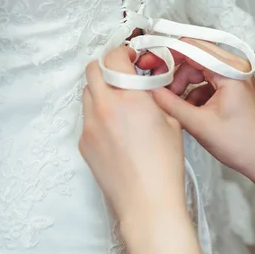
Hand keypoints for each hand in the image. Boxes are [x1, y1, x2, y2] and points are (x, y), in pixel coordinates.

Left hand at [80, 47, 186, 225]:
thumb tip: (146, 85)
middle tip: (124, 75)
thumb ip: (154, 97)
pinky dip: (99, 114)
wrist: (147, 200)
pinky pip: (87, 118)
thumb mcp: (170, 121)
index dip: (123, 53)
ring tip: (122, 104)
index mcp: (129, 99)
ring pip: (87, 93)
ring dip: (102, 90)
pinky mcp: (84, 143)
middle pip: (92, 70)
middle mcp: (104, 108)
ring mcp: (89, 126)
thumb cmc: (164, 166)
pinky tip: (118, 130)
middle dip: (108, 67)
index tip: (131, 57)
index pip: (114, 58)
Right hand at [151, 39, 254, 180]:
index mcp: (231, 70)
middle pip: (193, 56)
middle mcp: (235, 67)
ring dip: (182, 84)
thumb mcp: (199, 124)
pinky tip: (187, 110)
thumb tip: (150, 90)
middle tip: (157, 86)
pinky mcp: (231, 86)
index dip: (166, 54)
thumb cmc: (242, 144)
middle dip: (173, 72)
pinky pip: (204, 80)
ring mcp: (234, 76)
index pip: (192, 47)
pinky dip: (192, 92)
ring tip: (175, 105)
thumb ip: (170, 104)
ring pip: (196, 69)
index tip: (149, 63)